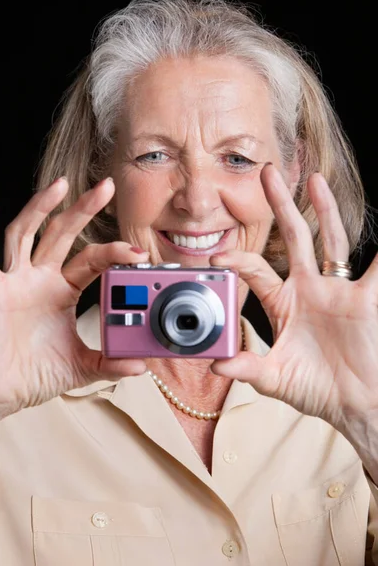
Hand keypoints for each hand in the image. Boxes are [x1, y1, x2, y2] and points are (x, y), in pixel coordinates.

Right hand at [0, 177, 147, 423]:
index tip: (138, 253)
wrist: (0, 395)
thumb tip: (141, 364)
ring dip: (41, 208)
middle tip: (106, 187)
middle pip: (62, 234)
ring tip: (61, 186)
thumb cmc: (33, 375)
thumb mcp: (80, 366)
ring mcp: (14, 281)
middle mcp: (39, 279)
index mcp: (62, 291)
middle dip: (82, 209)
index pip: (91, 260)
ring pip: (26, 235)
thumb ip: (109, 363)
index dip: (114, 254)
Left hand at [210, 164, 377, 430]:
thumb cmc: (315, 388)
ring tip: (314, 180)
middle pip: (292, 238)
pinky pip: (375, 270)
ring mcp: (335, 290)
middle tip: (266, 174)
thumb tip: (216, 364)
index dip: (236, 261)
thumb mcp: (275, 379)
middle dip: (280, 206)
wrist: (354, 403)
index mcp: (282, 302)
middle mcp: (307, 288)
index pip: (255, 270)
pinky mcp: (363, 298)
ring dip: (323, 210)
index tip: (216, 259)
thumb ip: (248, 368)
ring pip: (329, 241)